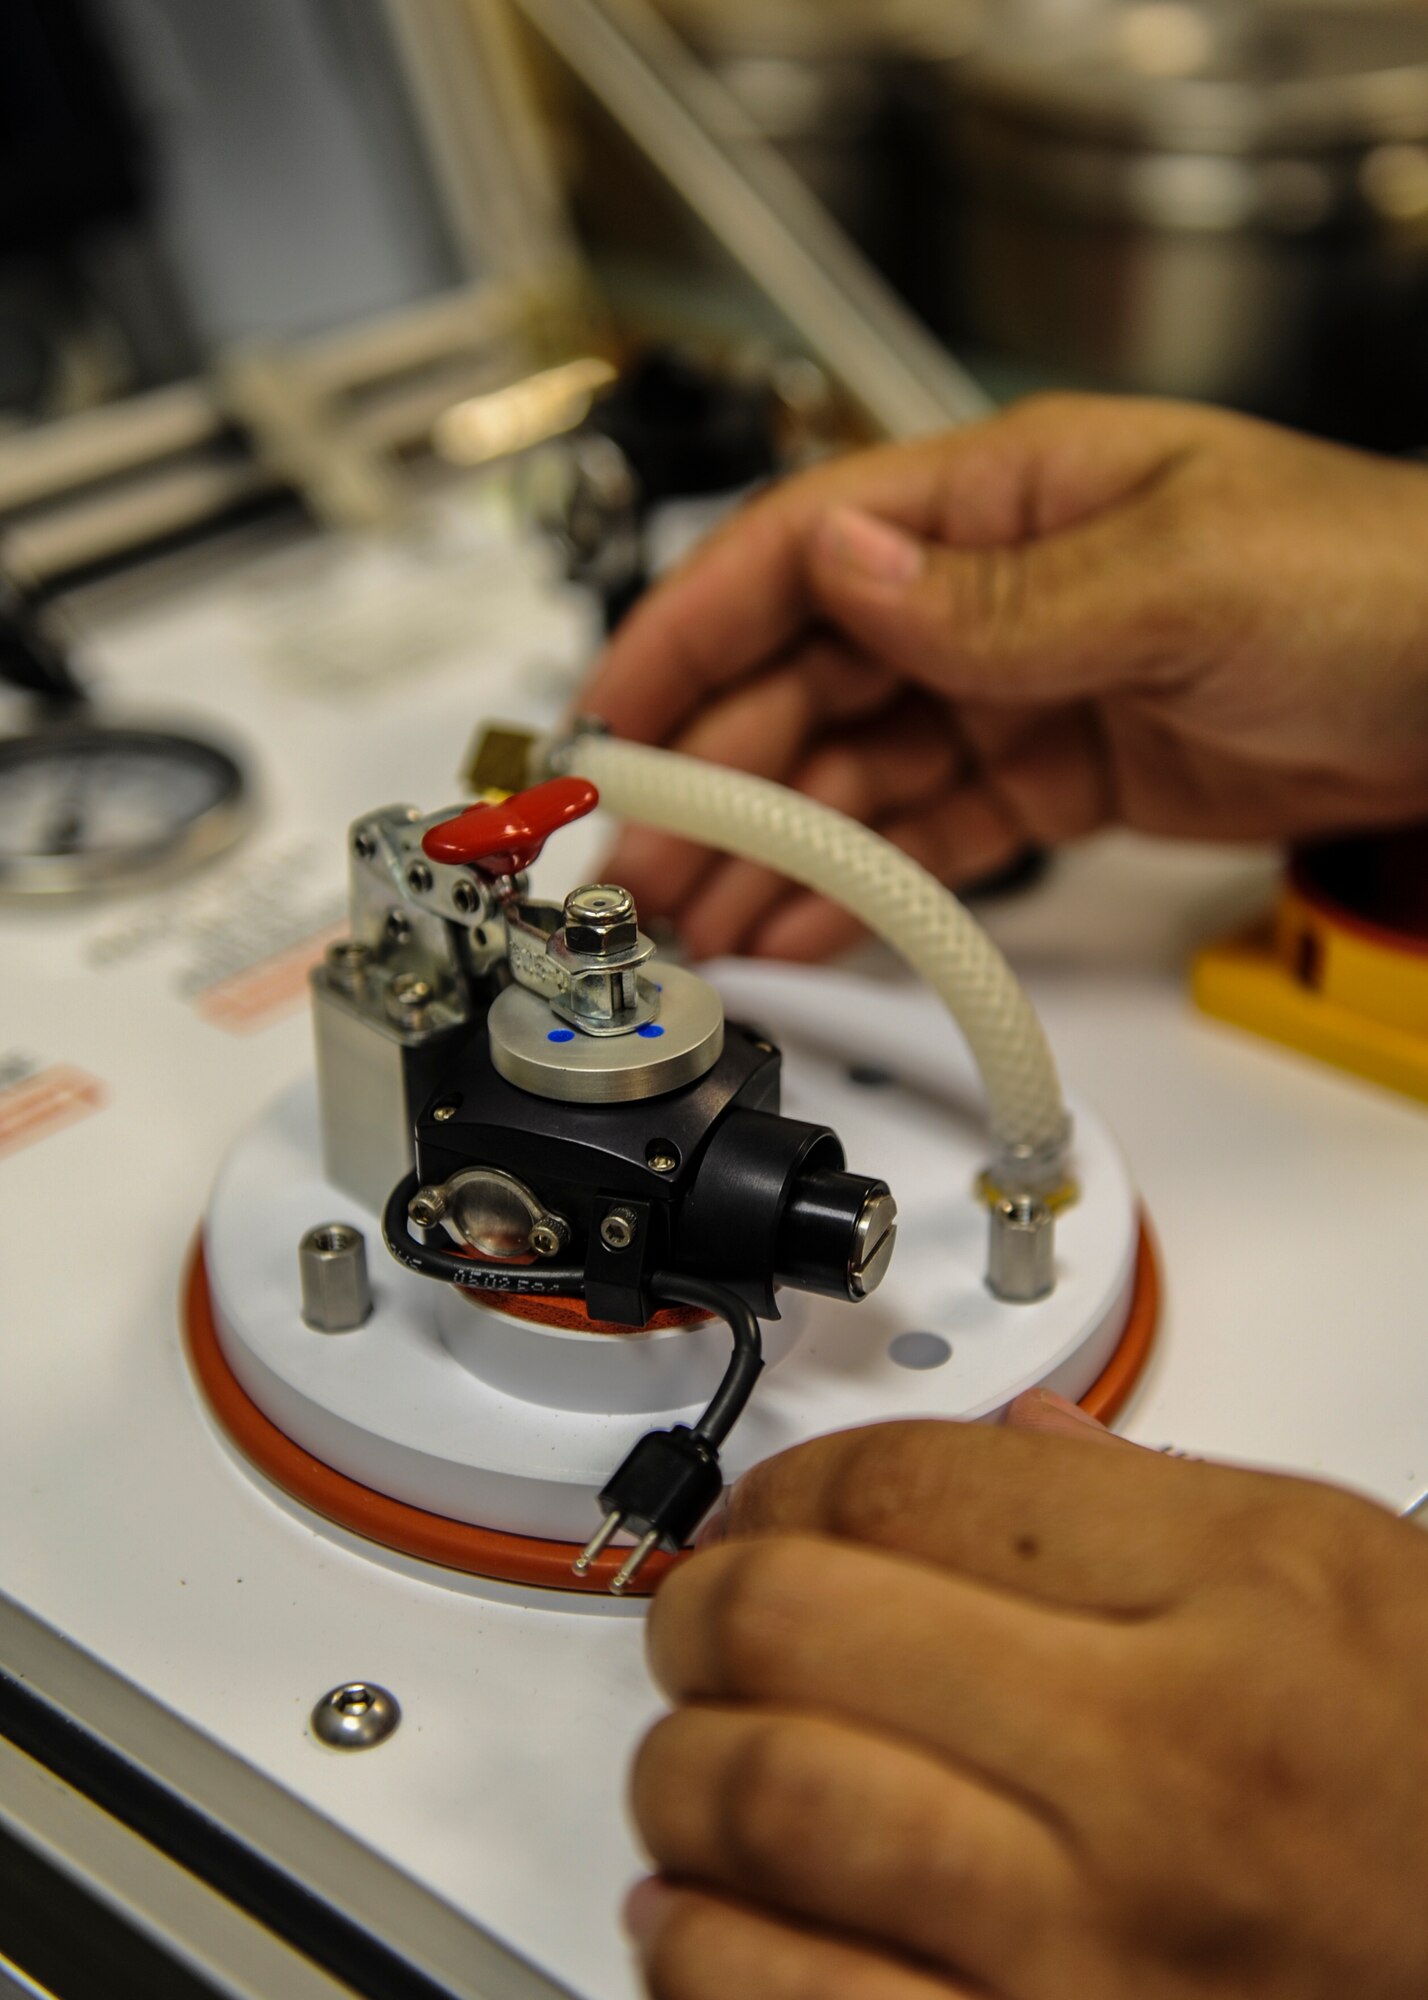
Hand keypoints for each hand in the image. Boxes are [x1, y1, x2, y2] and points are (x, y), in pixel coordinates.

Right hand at [582, 394, 1427, 960]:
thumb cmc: (1375, 580)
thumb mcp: (1185, 571)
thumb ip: (1004, 595)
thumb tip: (845, 573)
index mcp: (1004, 501)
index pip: (802, 554)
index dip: (689, 634)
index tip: (615, 717)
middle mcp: (990, 592)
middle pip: (804, 678)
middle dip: (712, 774)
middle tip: (639, 864)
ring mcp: (1016, 688)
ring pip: (854, 770)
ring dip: (770, 848)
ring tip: (697, 921)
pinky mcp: (1052, 779)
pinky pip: (926, 834)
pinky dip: (860, 885)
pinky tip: (800, 926)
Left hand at [626, 1399, 1427, 1998]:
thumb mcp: (1341, 1569)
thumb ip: (1152, 1492)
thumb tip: (1005, 1434)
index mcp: (1229, 1597)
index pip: (906, 1487)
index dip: (789, 1483)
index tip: (767, 1511)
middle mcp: (1156, 1767)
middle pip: (801, 1626)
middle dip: (704, 1608)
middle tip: (704, 1620)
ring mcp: (1094, 1949)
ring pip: (770, 1810)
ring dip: (683, 1774)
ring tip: (696, 1762)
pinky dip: (702, 1953)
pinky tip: (698, 1917)